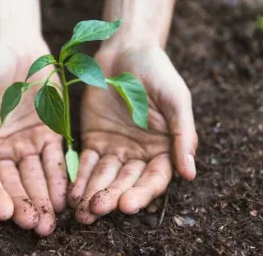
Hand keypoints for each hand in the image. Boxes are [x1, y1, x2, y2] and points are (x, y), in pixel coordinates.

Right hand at [0, 39, 66, 235]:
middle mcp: (4, 151)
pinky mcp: (52, 132)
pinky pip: (57, 158)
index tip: (4, 212)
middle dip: (24, 205)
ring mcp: (28, 143)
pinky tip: (65, 195)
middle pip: (14, 183)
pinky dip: (60, 176)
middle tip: (35, 225)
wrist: (11, 42)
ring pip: (37, 176)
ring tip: (51, 219)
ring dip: (44, 198)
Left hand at [69, 45, 197, 223]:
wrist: (127, 51)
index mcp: (164, 149)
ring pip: (105, 177)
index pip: (154, 178)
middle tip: (97, 210)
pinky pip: (87, 163)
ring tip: (81, 211)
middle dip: (112, 197)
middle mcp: (140, 154)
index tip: (127, 205)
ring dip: (93, 194)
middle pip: (127, 182)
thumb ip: (183, 135)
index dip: (142, 193)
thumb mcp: (176, 100)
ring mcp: (116, 148)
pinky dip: (80, 177)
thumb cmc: (158, 72)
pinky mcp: (94, 140)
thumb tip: (190, 174)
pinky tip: (72, 193)